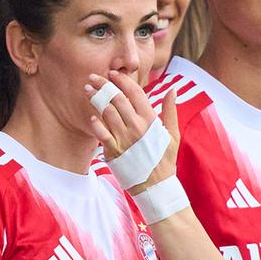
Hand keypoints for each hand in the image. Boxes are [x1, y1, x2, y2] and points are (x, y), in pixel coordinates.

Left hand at [86, 71, 180, 188]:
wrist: (156, 186)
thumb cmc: (164, 159)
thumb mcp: (173, 134)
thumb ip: (170, 110)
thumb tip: (173, 90)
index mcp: (151, 120)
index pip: (135, 92)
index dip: (122, 80)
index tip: (113, 73)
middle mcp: (137, 127)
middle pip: (117, 99)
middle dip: (104, 84)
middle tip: (93, 76)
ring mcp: (125, 139)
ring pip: (107, 112)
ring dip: (96, 99)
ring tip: (87, 90)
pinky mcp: (115, 151)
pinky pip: (102, 134)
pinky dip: (96, 124)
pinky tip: (91, 117)